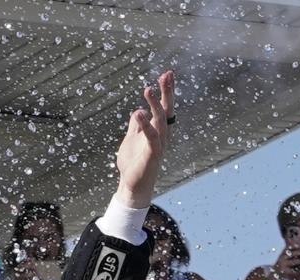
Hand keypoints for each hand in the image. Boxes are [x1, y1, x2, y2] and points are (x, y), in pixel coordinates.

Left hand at [114, 70, 174, 208]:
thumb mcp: (131, 139)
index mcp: (158, 130)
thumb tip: (138, 111)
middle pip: (167, 110)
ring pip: (160, 121)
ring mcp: (159, 145)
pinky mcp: (152, 155)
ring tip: (147, 90)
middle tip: (167, 74)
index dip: (166, 91)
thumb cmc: (133, 163)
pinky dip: (146, 125)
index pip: (164, 107)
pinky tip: (139, 114)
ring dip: (155, 105)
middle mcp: (162, 136)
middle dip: (167, 92)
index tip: (167, 74)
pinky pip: (151, 137)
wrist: (131, 186)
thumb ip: (135, 125)